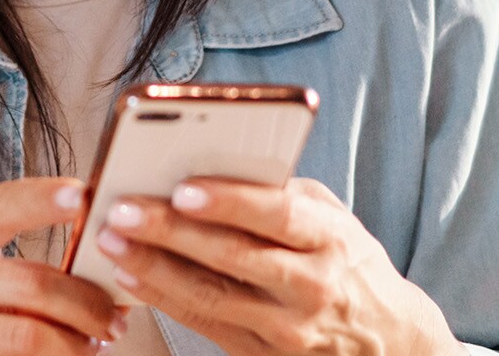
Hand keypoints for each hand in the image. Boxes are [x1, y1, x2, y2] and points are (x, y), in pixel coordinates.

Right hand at [0, 176, 131, 354]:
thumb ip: (11, 261)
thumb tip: (96, 263)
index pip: (2, 205)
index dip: (46, 199)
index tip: (86, 196)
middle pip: (30, 281)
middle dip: (86, 303)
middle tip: (114, 319)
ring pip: (24, 333)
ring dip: (73, 344)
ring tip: (92, 345)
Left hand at [93, 176, 462, 355]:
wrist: (388, 338)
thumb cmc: (345, 260)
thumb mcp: (331, 218)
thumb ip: (281, 192)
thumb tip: (213, 162)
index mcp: (332, 238)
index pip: (278, 215)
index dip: (229, 202)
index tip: (182, 188)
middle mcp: (313, 285)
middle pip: (233, 256)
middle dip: (170, 232)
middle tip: (121, 209)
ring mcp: (289, 326)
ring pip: (211, 295)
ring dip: (153, 267)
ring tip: (111, 239)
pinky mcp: (264, 353)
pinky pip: (204, 323)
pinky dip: (161, 298)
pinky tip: (128, 275)